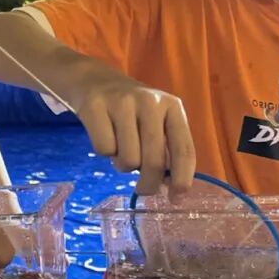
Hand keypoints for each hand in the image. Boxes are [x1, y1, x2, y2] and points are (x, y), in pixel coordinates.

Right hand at [68, 67, 195, 195]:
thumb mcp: (156, 122)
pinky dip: (105, 153)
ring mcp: (121, 103)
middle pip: (154, 161)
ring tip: (121, 149)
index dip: (183, 179)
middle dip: (148, 184)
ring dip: (123, 165)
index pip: (184, 149)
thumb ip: (167, 150)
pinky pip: (104, 150)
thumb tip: (173, 189)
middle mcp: (150, 102)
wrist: (95, 80)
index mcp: (172, 106)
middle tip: (143, 190)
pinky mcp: (95, 106)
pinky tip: (106, 137)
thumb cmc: (132, 111)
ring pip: (128, 160)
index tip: (176, 198)